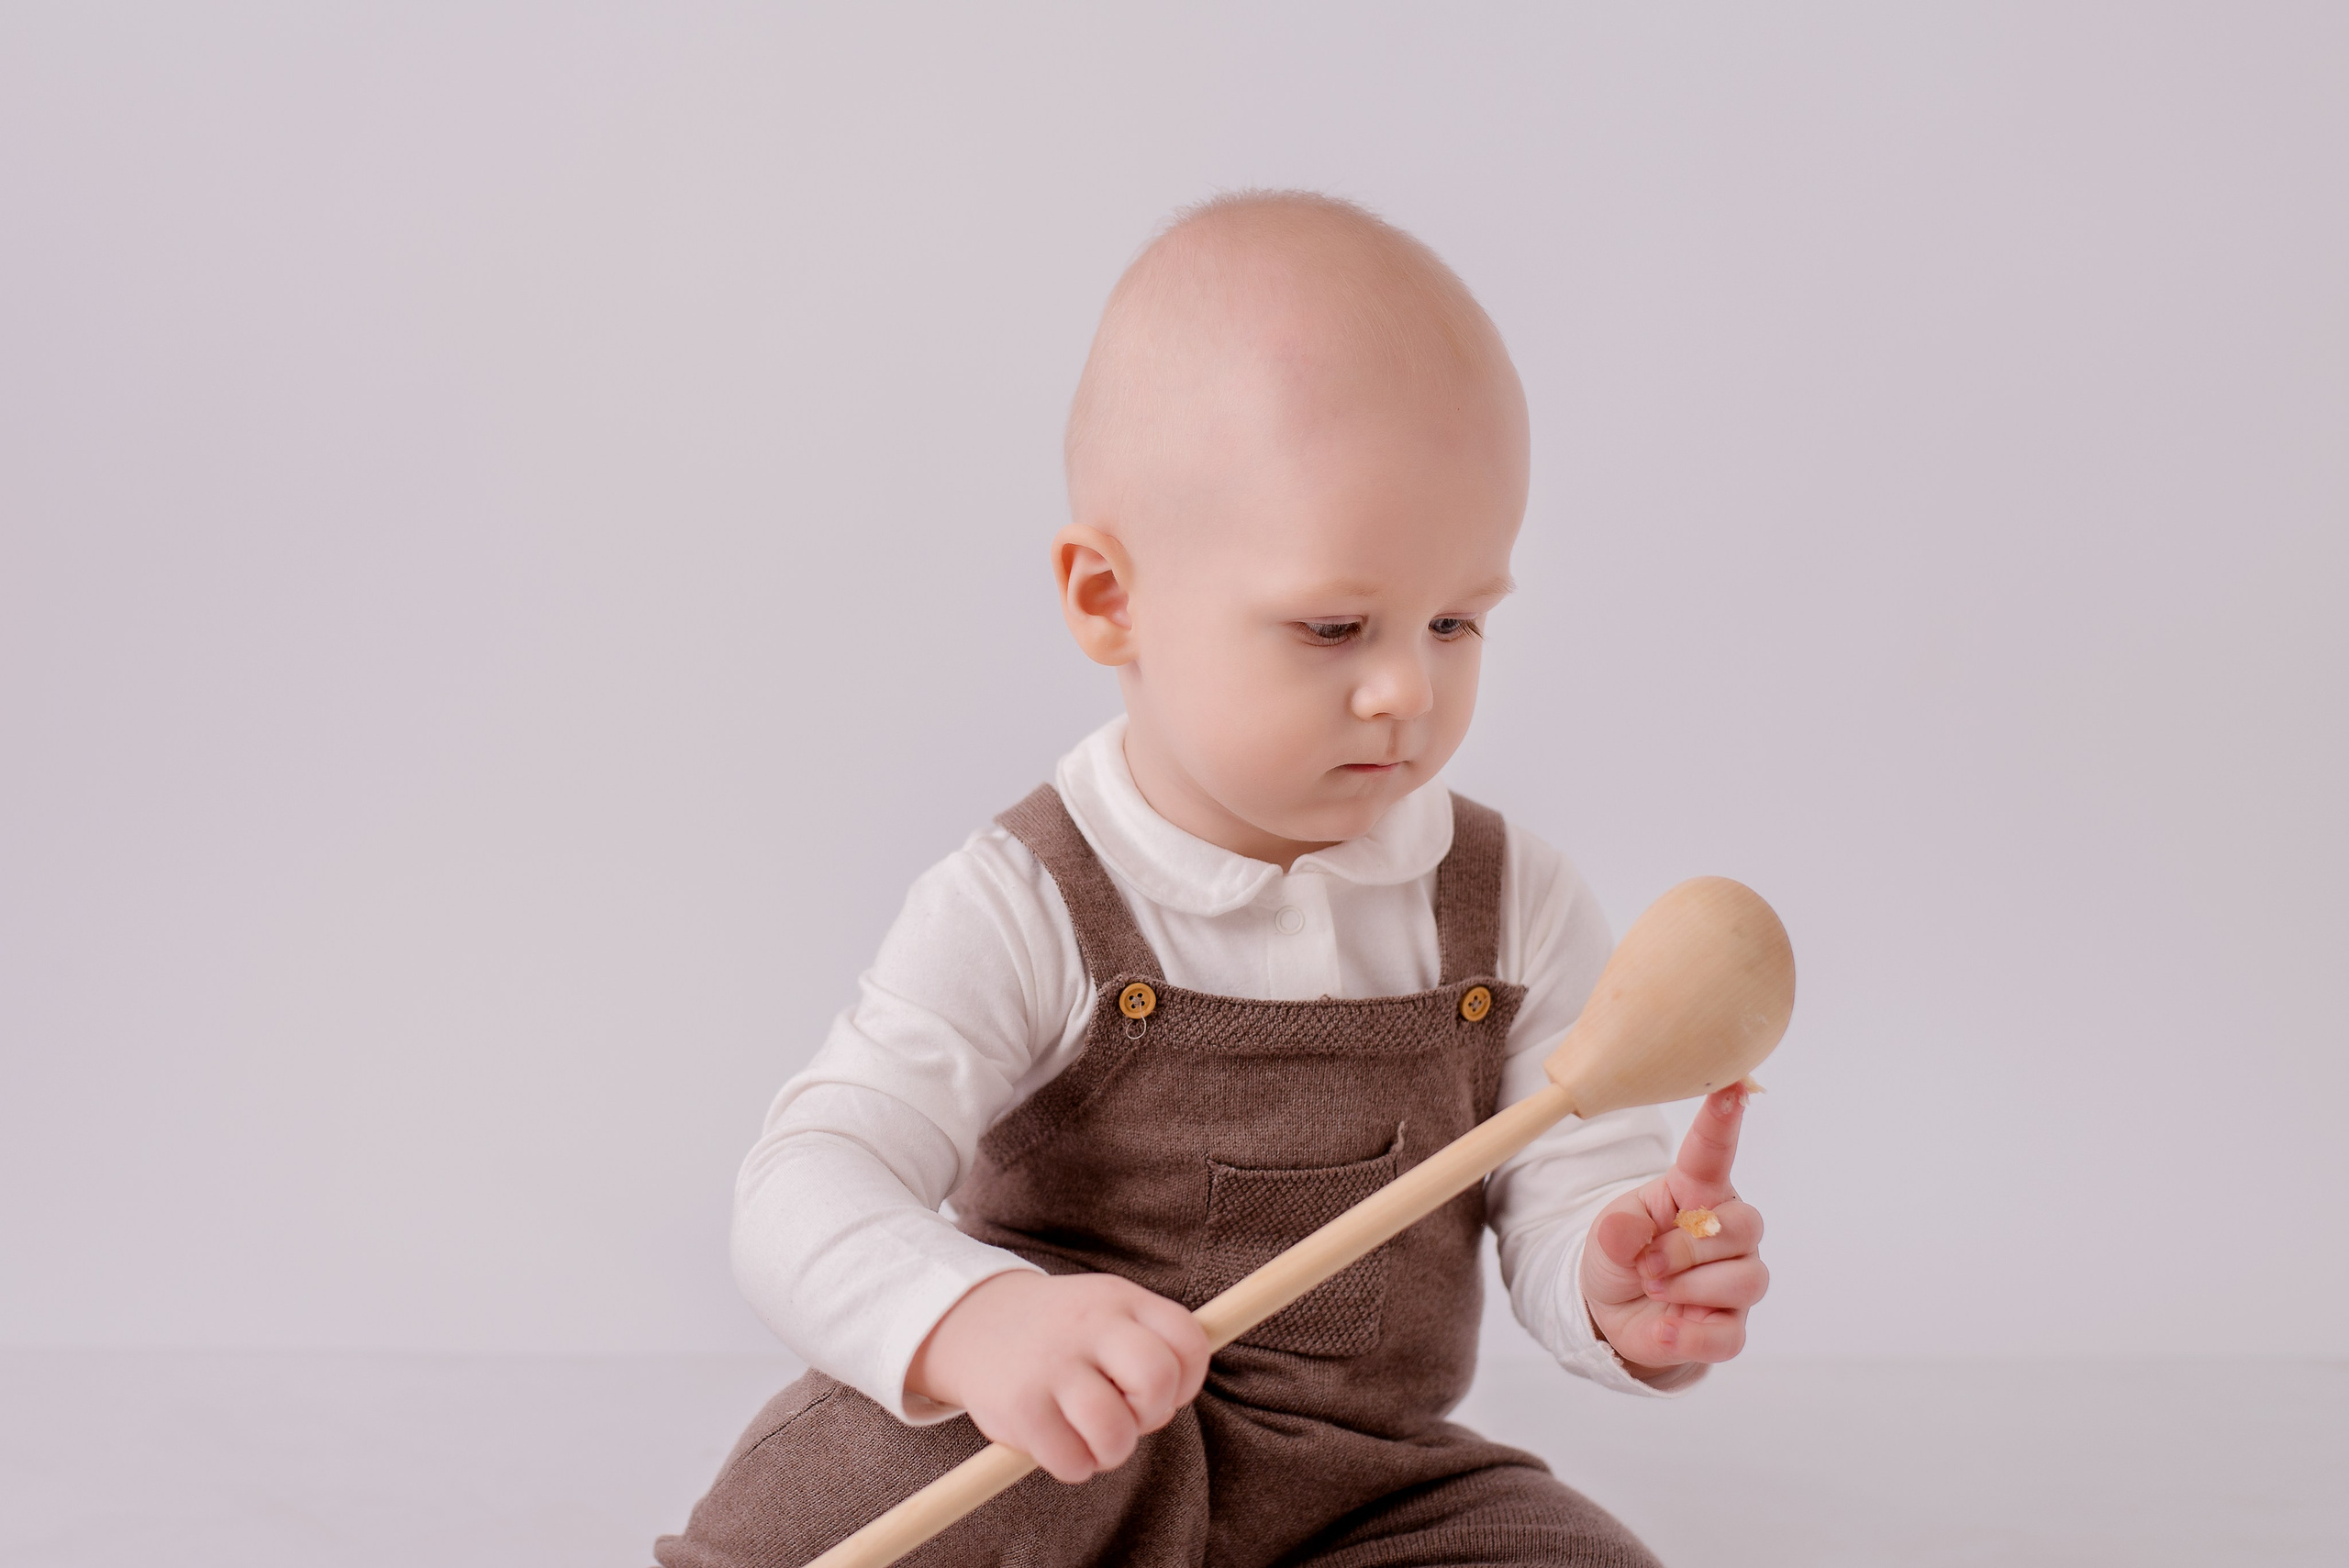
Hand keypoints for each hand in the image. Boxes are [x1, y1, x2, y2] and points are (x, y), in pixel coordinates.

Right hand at [904, 1270, 1210, 1482]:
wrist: (975, 1322)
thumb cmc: (1064, 1332)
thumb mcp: (1109, 1310)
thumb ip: (1153, 1341)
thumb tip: (1181, 1393)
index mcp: (1120, 1299)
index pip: (1189, 1340)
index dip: (1189, 1380)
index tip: (1164, 1390)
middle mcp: (1088, 1325)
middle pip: (1156, 1379)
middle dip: (1153, 1412)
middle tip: (1130, 1414)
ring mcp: (1051, 1364)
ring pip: (1114, 1431)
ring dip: (1114, 1449)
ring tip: (1095, 1438)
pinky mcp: (1019, 1406)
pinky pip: (1071, 1461)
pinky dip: (1076, 1465)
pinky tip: (1061, 1443)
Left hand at [1579, 1084, 1767, 1373]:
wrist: (1616, 1311)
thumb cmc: (1623, 1253)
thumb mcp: (1607, 1234)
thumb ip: (1618, 1230)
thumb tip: (1628, 1236)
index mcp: (1697, 1192)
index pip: (1715, 1151)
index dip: (1724, 1119)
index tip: (1733, 1085)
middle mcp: (1728, 1231)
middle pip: (1741, 1227)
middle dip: (1687, 1248)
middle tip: (1647, 1264)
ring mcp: (1736, 1279)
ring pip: (1744, 1279)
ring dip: (1688, 1288)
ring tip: (1654, 1288)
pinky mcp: (1730, 1326)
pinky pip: (1729, 1334)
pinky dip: (1689, 1335)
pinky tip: (1663, 1329)